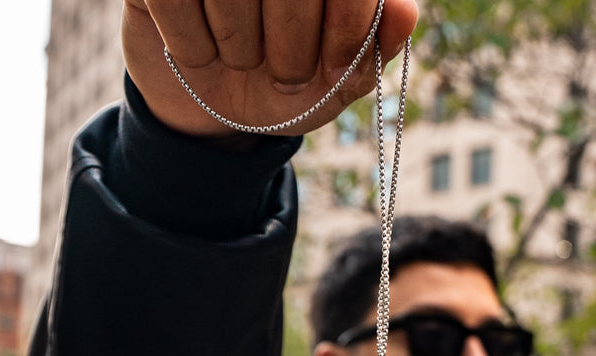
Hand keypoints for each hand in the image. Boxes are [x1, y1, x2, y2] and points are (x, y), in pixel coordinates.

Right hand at [123, 0, 419, 138]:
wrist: (211, 105)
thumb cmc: (286, 79)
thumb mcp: (338, 79)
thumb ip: (375, 46)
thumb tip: (405, 11)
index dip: (347, 24)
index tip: (336, 69)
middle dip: (293, 44)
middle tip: (288, 78)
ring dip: (238, 44)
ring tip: (240, 61)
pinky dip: (189, 43)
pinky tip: (198, 58)